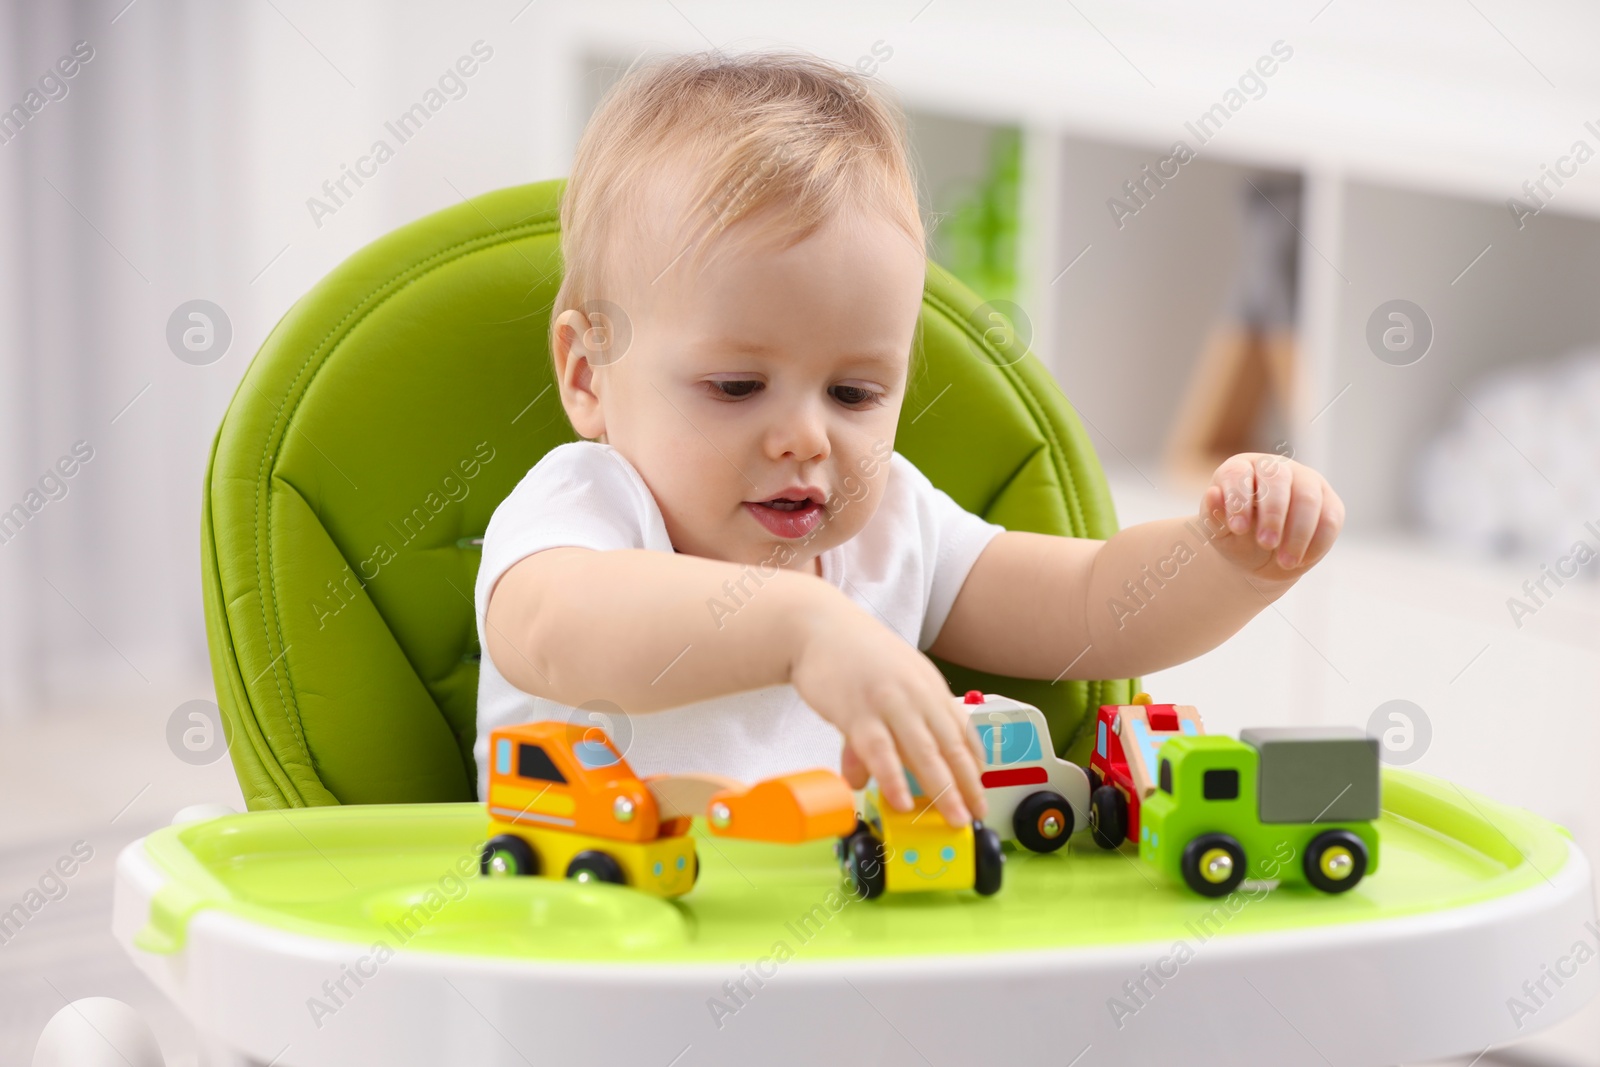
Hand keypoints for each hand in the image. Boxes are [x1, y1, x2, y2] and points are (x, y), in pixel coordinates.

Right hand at [790, 601, 987, 826]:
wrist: (815, 624)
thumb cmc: (852, 654)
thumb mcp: (884, 685)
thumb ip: (883, 731)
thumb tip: (868, 776)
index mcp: (929, 686)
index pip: (961, 729)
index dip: (973, 763)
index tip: (979, 789)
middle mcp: (917, 694)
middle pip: (950, 746)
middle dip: (967, 785)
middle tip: (976, 814)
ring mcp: (889, 702)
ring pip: (923, 753)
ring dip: (942, 790)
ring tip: (954, 818)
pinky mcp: (857, 711)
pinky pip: (880, 752)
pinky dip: (893, 780)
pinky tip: (901, 802)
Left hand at [1202, 453, 1343, 582]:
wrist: (1260, 557)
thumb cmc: (1235, 537)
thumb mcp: (1219, 532)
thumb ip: (1214, 516)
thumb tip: (1213, 494)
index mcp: (1240, 468)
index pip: (1238, 474)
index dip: (1239, 499)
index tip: (1238, 529)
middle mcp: (1275, 468)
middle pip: (1277, 479)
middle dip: (1273, 514)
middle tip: (1266, 545)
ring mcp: (1305, 481)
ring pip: (1308, 498)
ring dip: (1298, 533)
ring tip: (1285, 562)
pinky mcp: (1329, 502)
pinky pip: (1330, 518)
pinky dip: (1317, 542)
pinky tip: (1302, 561)